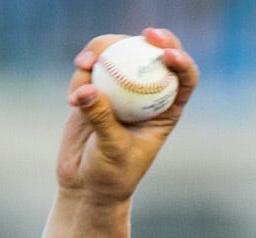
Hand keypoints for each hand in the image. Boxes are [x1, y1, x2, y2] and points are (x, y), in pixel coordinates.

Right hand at [55, 28, 198, 205]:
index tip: (167, 53)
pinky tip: (71, 96)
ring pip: (118, 54)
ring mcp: (121, 89)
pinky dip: (80, 74)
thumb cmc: (110, 175)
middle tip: (140, 34)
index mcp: (166, 110)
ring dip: (101, 51)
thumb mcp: (111, 149)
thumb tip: (87, 89)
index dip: (181, 60)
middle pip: (153, 55)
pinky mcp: (96, 88)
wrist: (85, 184)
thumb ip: (101, 118)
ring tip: (83, 65)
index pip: (183, 79)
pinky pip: (90, 69)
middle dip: (149, 39)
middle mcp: (147, 94)